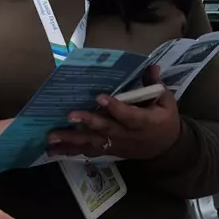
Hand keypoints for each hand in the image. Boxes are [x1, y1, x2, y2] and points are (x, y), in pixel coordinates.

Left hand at [47, 75, 181, 160]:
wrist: (166, 148)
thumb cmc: (164, 120)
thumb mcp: (167, 102)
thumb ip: (155, 85)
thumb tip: (151, 66)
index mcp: (144, 122)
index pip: (129, 114)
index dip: (115, 107)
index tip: (100, 97)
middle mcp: (127, 135)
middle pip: (106, 129)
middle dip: (87, 122)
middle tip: (69, 115)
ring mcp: (116, 145)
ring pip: (93, 143)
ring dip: (71, 140)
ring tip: (51, 137)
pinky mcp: (109, 151)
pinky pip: (89, 152)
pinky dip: (71, 151)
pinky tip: (53, 150)